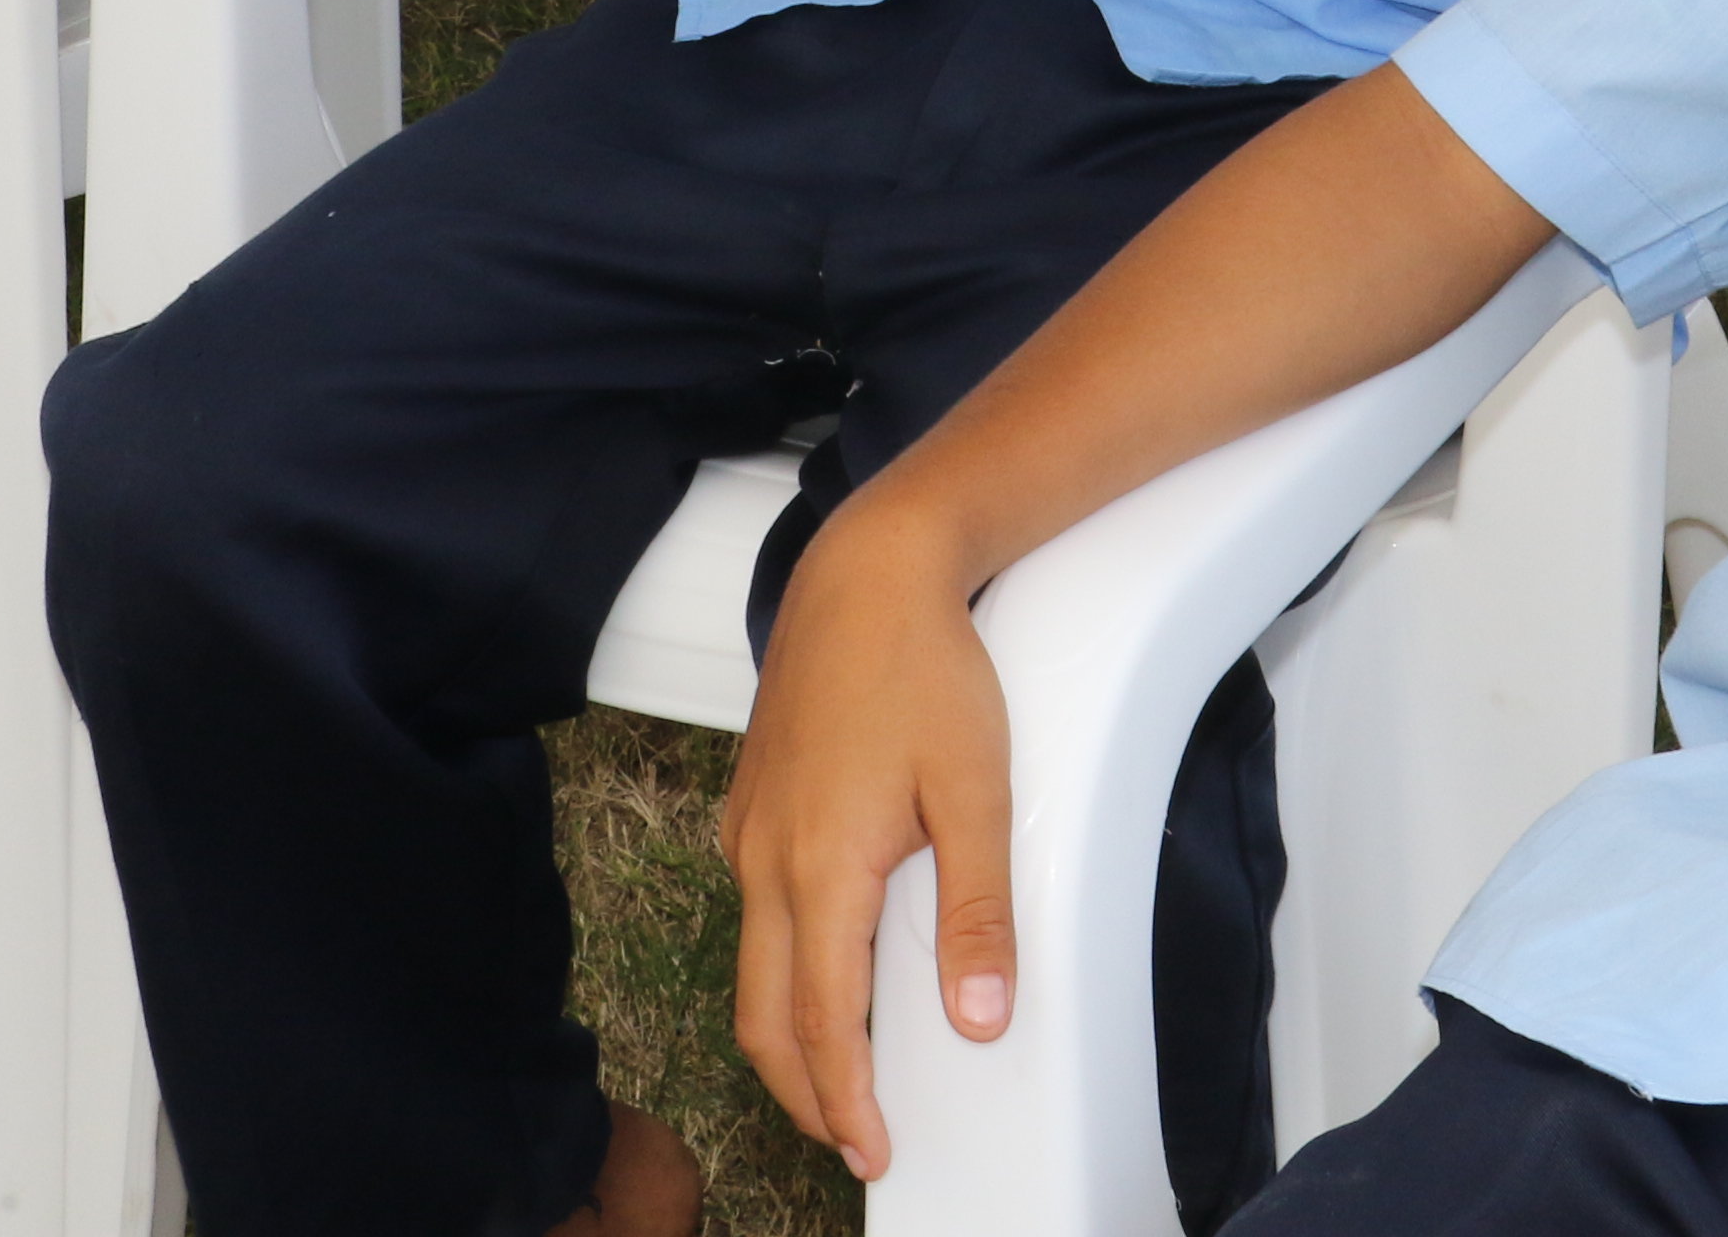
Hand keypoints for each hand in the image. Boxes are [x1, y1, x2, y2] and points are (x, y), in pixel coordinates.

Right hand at [725, 501, 1018, 1184]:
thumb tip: (981, 1020)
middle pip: (764, 1017)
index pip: (821, 1026)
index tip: (871, 1152)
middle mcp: (764, 861)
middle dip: (804, 1093)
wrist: (864, 575)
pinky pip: (752, 912)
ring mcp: (746, 832)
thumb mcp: (977, 795)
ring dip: (790, 1034)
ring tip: (842, 1074)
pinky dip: (783, 970)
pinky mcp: (748, 806)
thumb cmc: (925, 671)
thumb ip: (979, 915)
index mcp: (821, 871)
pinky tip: (829, 967)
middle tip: (853, 1140)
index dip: (845, 1102)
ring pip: (751, 968)